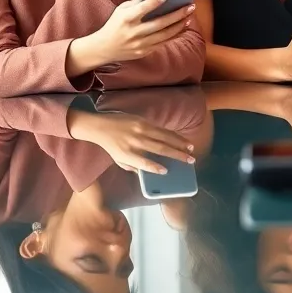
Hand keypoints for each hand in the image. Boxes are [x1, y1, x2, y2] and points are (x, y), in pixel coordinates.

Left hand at [68, 110, 195, 173]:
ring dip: (180, 143)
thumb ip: (134, 166)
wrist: (100, 126)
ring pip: (164, 137)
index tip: (166, 171)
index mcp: (127, 154)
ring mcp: (139, 129)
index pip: (144, 162)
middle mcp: (134, 142)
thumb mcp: (119, 160)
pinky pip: (161, 129)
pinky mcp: (142, 121)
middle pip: (159, 149)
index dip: (155, 167)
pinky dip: (173, 135)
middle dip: (177, 155)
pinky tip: (181, 139)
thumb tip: (152, 170)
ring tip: (191, 148)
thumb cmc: (111, 146)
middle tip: (190, 160)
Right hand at [89, 0, 195, 63]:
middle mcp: (133, 32)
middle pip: (159, 23)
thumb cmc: (115, 24)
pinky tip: (182, 27)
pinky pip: (163, 43)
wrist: (103, 48)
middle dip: (177, 14)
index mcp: (126, 19)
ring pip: (164, 35)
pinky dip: (174, 34)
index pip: (142, 9)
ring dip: (179, 25)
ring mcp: (139, 44)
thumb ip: (137, 3)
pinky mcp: (144, 52)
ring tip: (189, 16)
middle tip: (190, 6)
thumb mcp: (121, 10)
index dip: (154, 2)